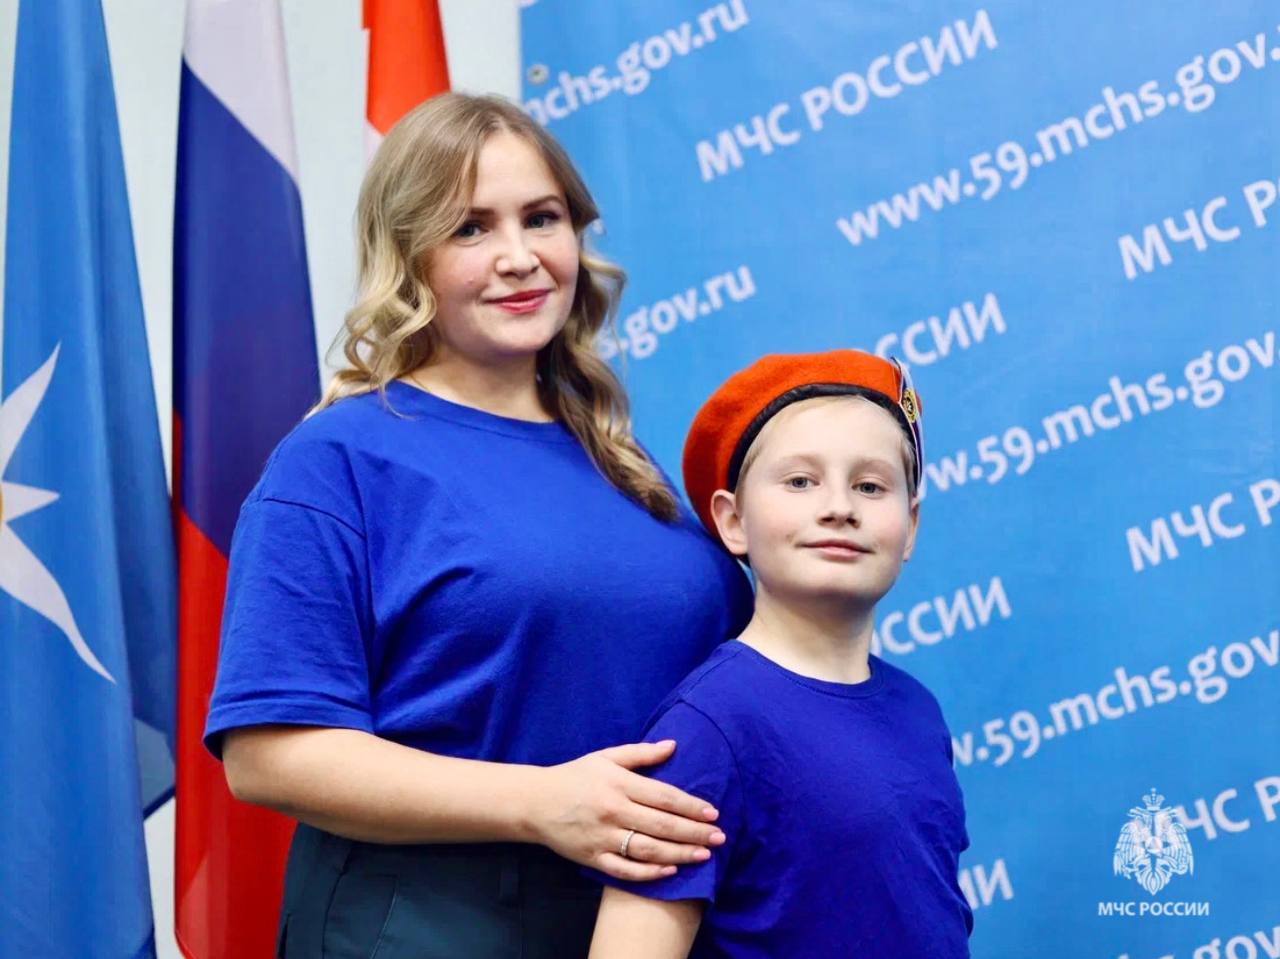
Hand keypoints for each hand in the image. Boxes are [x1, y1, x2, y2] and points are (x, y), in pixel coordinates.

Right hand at [529, 741, 725, 880]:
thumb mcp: (605, 757)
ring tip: (704, 855)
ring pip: (648, 850)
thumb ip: (640, 753)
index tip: (714, 813)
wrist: (535, 803)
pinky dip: (649, 874)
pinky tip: (670, 871)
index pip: (664, 796)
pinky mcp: (593, 859)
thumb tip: (673, 745)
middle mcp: (613, 811)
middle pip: (662, 825)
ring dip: (680, 853)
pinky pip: (625, 871)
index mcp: (618, 783)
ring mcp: (602, 837)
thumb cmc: (575, 776)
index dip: (692, 806)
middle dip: (695, 832)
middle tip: (720, 837)